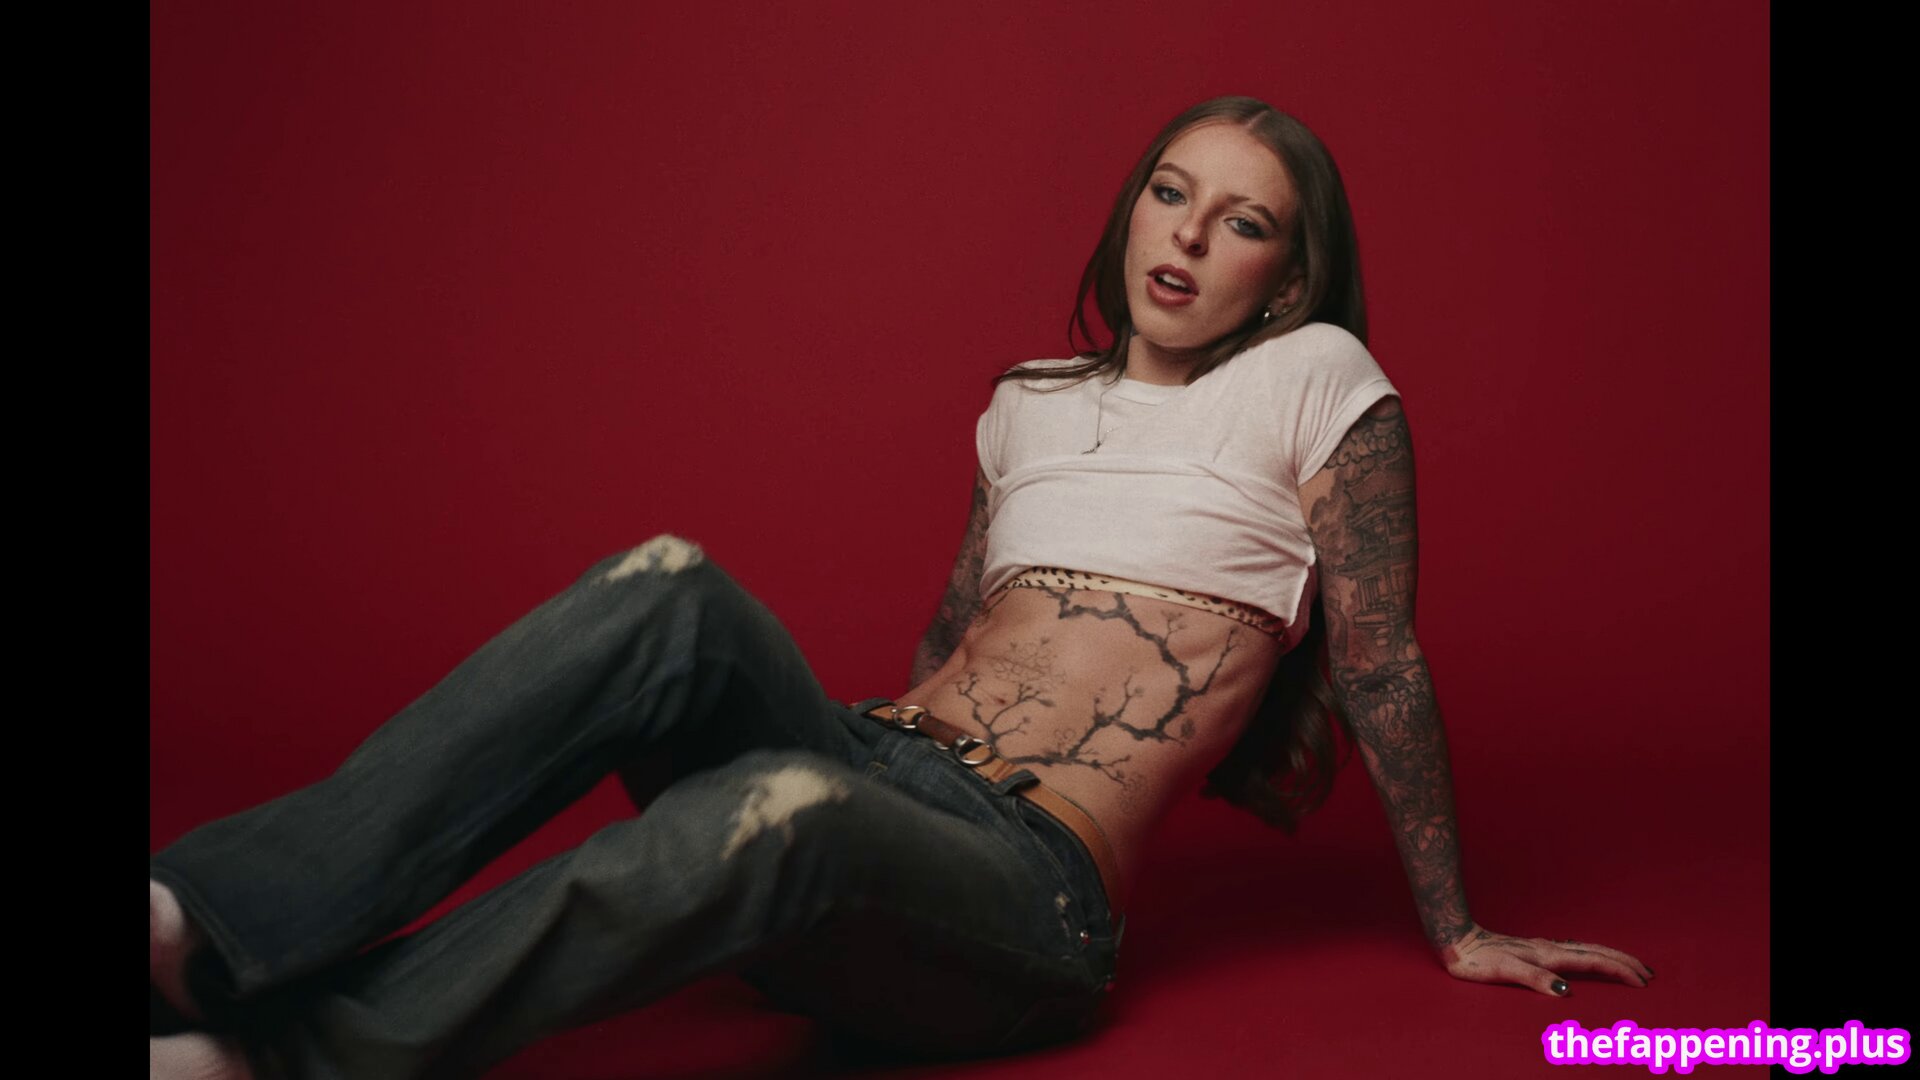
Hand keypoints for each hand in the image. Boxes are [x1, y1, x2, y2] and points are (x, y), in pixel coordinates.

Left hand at [1439, 923, 1653, 995]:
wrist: (1456, 940)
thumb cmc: (1477, 960)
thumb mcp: (1504, 971)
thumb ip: (1534, 980)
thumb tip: (1566, 992)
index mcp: (1548, 955)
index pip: (1593, 961)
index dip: (1619, 971)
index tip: (1642, 982)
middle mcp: (1550, 948)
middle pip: (1596, 952)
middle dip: (1624, 961)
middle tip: (1649, 974)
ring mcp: (1543, 947)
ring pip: (1586, 949)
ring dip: (1611, 957)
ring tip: (1629, 965)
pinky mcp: (1534, 949)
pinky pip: (1573, 951)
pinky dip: (1592, 955)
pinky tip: (1589, 959)